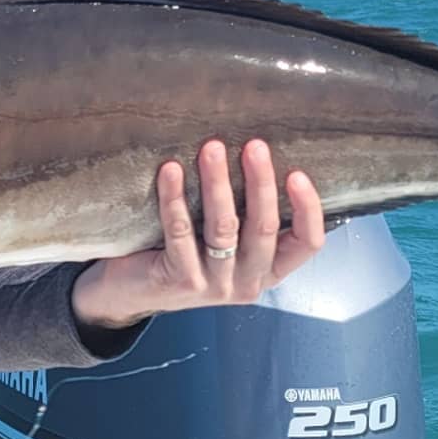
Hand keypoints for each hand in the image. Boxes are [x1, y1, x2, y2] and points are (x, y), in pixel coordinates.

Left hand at [71, 139, 326, 332]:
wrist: (129, 292)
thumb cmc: (182, 253)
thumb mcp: (225, 238)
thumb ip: (245, 212)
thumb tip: (257, 151)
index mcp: (267, 269)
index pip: (306, 244)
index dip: (308, 210)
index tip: (297, 173)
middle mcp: (247, 282)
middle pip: (263, 229)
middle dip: (261, 183)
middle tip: (254, 146)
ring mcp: (214, 285)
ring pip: (224, 229)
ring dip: (218, 184)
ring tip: (211, 148)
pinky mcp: (181, 281)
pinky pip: (180, 233)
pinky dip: (175, 198)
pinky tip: (170, 171)